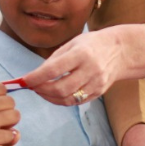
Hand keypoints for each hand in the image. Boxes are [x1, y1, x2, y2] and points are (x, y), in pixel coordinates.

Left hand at [21, 24, 144, 105]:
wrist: (120, 50)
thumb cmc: (92, 44)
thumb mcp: (73, 43)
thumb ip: (55, 59)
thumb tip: (36, 75)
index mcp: (81, 54)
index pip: (54, 69)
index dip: (36, 77)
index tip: (24, 80)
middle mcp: (90, 69)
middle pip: (60, 88)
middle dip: (41, 90)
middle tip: (32, 86)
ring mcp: (96, 83)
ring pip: (67, 99)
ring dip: (49, 97)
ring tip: (41, 90)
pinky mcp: (99, 92)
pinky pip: (76, 101)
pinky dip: (61, 100)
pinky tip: (54, 94)